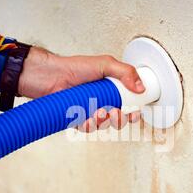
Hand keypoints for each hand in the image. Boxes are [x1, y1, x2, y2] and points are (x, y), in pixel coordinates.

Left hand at [18, 47, 143, 130]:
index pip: (128, 104)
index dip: (133, 111)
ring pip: (104, 125)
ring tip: (99, 112)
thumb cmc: (74, 67)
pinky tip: (87, 118)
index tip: (134, 113)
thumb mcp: (105, 64)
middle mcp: (102, 101)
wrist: (51, 76)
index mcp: (111, 90)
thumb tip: (140, 87)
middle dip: (119, 119)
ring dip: (103, 122)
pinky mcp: (79, 120)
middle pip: (118, 118)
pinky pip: (88, 128)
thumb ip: (126, 72)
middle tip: (116, 113)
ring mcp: (90, 111)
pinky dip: (89, 125)